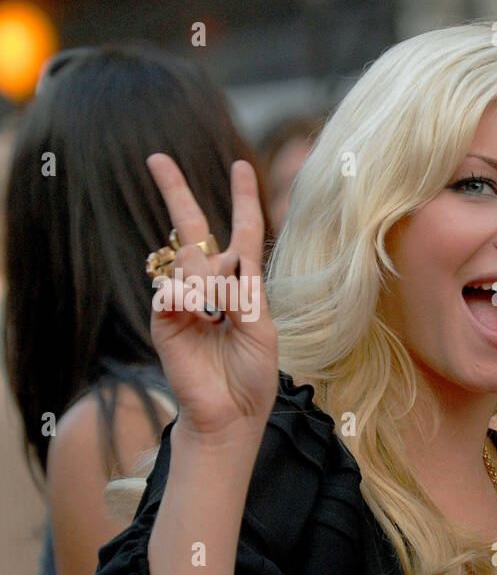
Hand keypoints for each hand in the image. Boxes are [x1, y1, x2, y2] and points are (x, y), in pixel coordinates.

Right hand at [146, 154, 277, 444]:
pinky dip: (191, 302)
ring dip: (211, 285)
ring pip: (189, 264)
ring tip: (221, 317)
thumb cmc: (253, 378)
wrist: (232, 416)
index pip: (242, 233)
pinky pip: (172, 291)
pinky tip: (200, 319)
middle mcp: (210, 289)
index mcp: (243, 288)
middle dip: (176, 193)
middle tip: (157, 158)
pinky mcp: (164, 319)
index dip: (242, 199)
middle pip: (193, 231)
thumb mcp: (262, 330)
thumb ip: (243, 293)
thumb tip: (219, 259)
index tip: (241, 166)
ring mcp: (184, 302)